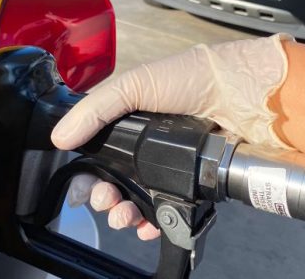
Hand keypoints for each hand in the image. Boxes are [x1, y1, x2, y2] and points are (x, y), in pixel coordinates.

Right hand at [54, 34, 293, 239]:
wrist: (245, 95)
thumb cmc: (192, 79)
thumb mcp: (136, 84)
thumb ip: (96, 109)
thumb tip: (59, 137)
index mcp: (133, 122)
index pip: (100, 153)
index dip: (87, 172)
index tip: (79, 189)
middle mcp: (150, 148)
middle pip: (117, 182)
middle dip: (104, 197)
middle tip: (103, 201)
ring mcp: (173, 168)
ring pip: (139, 201)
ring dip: (124, 214)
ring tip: (123, 216)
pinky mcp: (195, 186)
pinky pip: (170, 212)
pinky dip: (154, 223)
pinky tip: (148, 225)